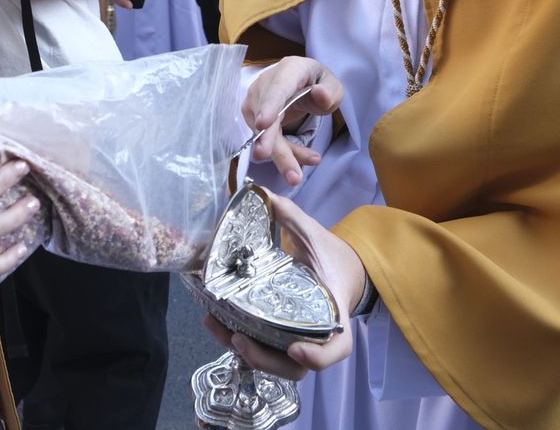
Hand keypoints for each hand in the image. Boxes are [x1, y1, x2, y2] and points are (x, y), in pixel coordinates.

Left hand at [202, 192, 362, 378]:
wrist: (342, 269)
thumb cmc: (332, 257)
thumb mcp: (315, 236)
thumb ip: (292, 217)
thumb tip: (263, 193)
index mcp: (334, 313)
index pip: (336, 349)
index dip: (318, 356)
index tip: (295, 350)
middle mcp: (317, 335)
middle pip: (296, 367)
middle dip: (265, 359)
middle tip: (239, 340)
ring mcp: (298, 340)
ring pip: (276, 365)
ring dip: (247, 354)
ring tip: (219, 329)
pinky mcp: (281, 337)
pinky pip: (264, 350)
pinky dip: (241, 344)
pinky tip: (216, 324)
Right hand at [242, 57, 340, 184]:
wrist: (301, 83)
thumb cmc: (317, 83)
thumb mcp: (332, 85)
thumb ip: (330, 91)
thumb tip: (320, 94)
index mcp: (289, 70)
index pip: (277, 88)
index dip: (269, 106)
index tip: (263, 125)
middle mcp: (266, 85)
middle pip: (267, 118)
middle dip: (273, 146)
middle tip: (286, 171)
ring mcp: (256, 102)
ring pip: (264, 135)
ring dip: (282, 157)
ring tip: (296, 176)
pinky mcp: (253, 118)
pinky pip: (267, 141)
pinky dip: (285, 153)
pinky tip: (304, 158)